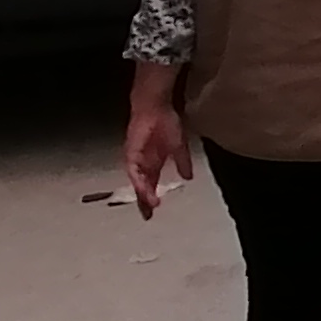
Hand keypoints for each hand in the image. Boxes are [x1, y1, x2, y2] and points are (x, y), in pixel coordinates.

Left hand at [124, 65, 193, 217]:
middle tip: (147, 215)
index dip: (152, 197)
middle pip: (141, 187)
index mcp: (153, 162)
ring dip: (142, 193)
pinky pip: (133, 169)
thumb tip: (188, 176)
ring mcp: (136, 158)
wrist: (155, 105)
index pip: (151, 184)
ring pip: (137, 180)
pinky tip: (143, 187)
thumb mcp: (179, 146)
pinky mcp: (132, 151)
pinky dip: (138, 179)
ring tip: (150, 204)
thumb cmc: (165, 120)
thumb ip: (183, 162)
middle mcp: (142, 163)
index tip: (154, 210)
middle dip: (143, 202)